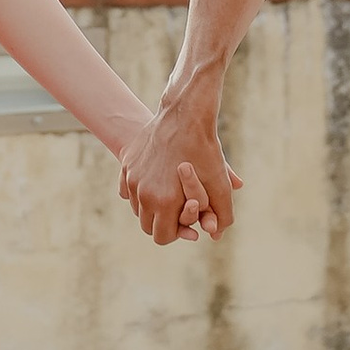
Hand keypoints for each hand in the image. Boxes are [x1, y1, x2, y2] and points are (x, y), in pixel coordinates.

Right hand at [117, 86, 240, 244]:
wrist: (185, 112)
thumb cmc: (205, 148)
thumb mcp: (220, 183)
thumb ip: (222, 214)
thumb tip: (216, 235)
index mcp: (164, 201)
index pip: (162, 237)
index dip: (176, 233)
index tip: (187, 224)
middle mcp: (143, 192)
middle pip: (147, 226)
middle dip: (163, 223)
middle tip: (179, 211)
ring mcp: (132, 177)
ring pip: (137, 207)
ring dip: (151, 207)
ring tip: (170, 194)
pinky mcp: (127, 163)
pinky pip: (128, 189)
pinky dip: (139, 191)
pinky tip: (156, 182)